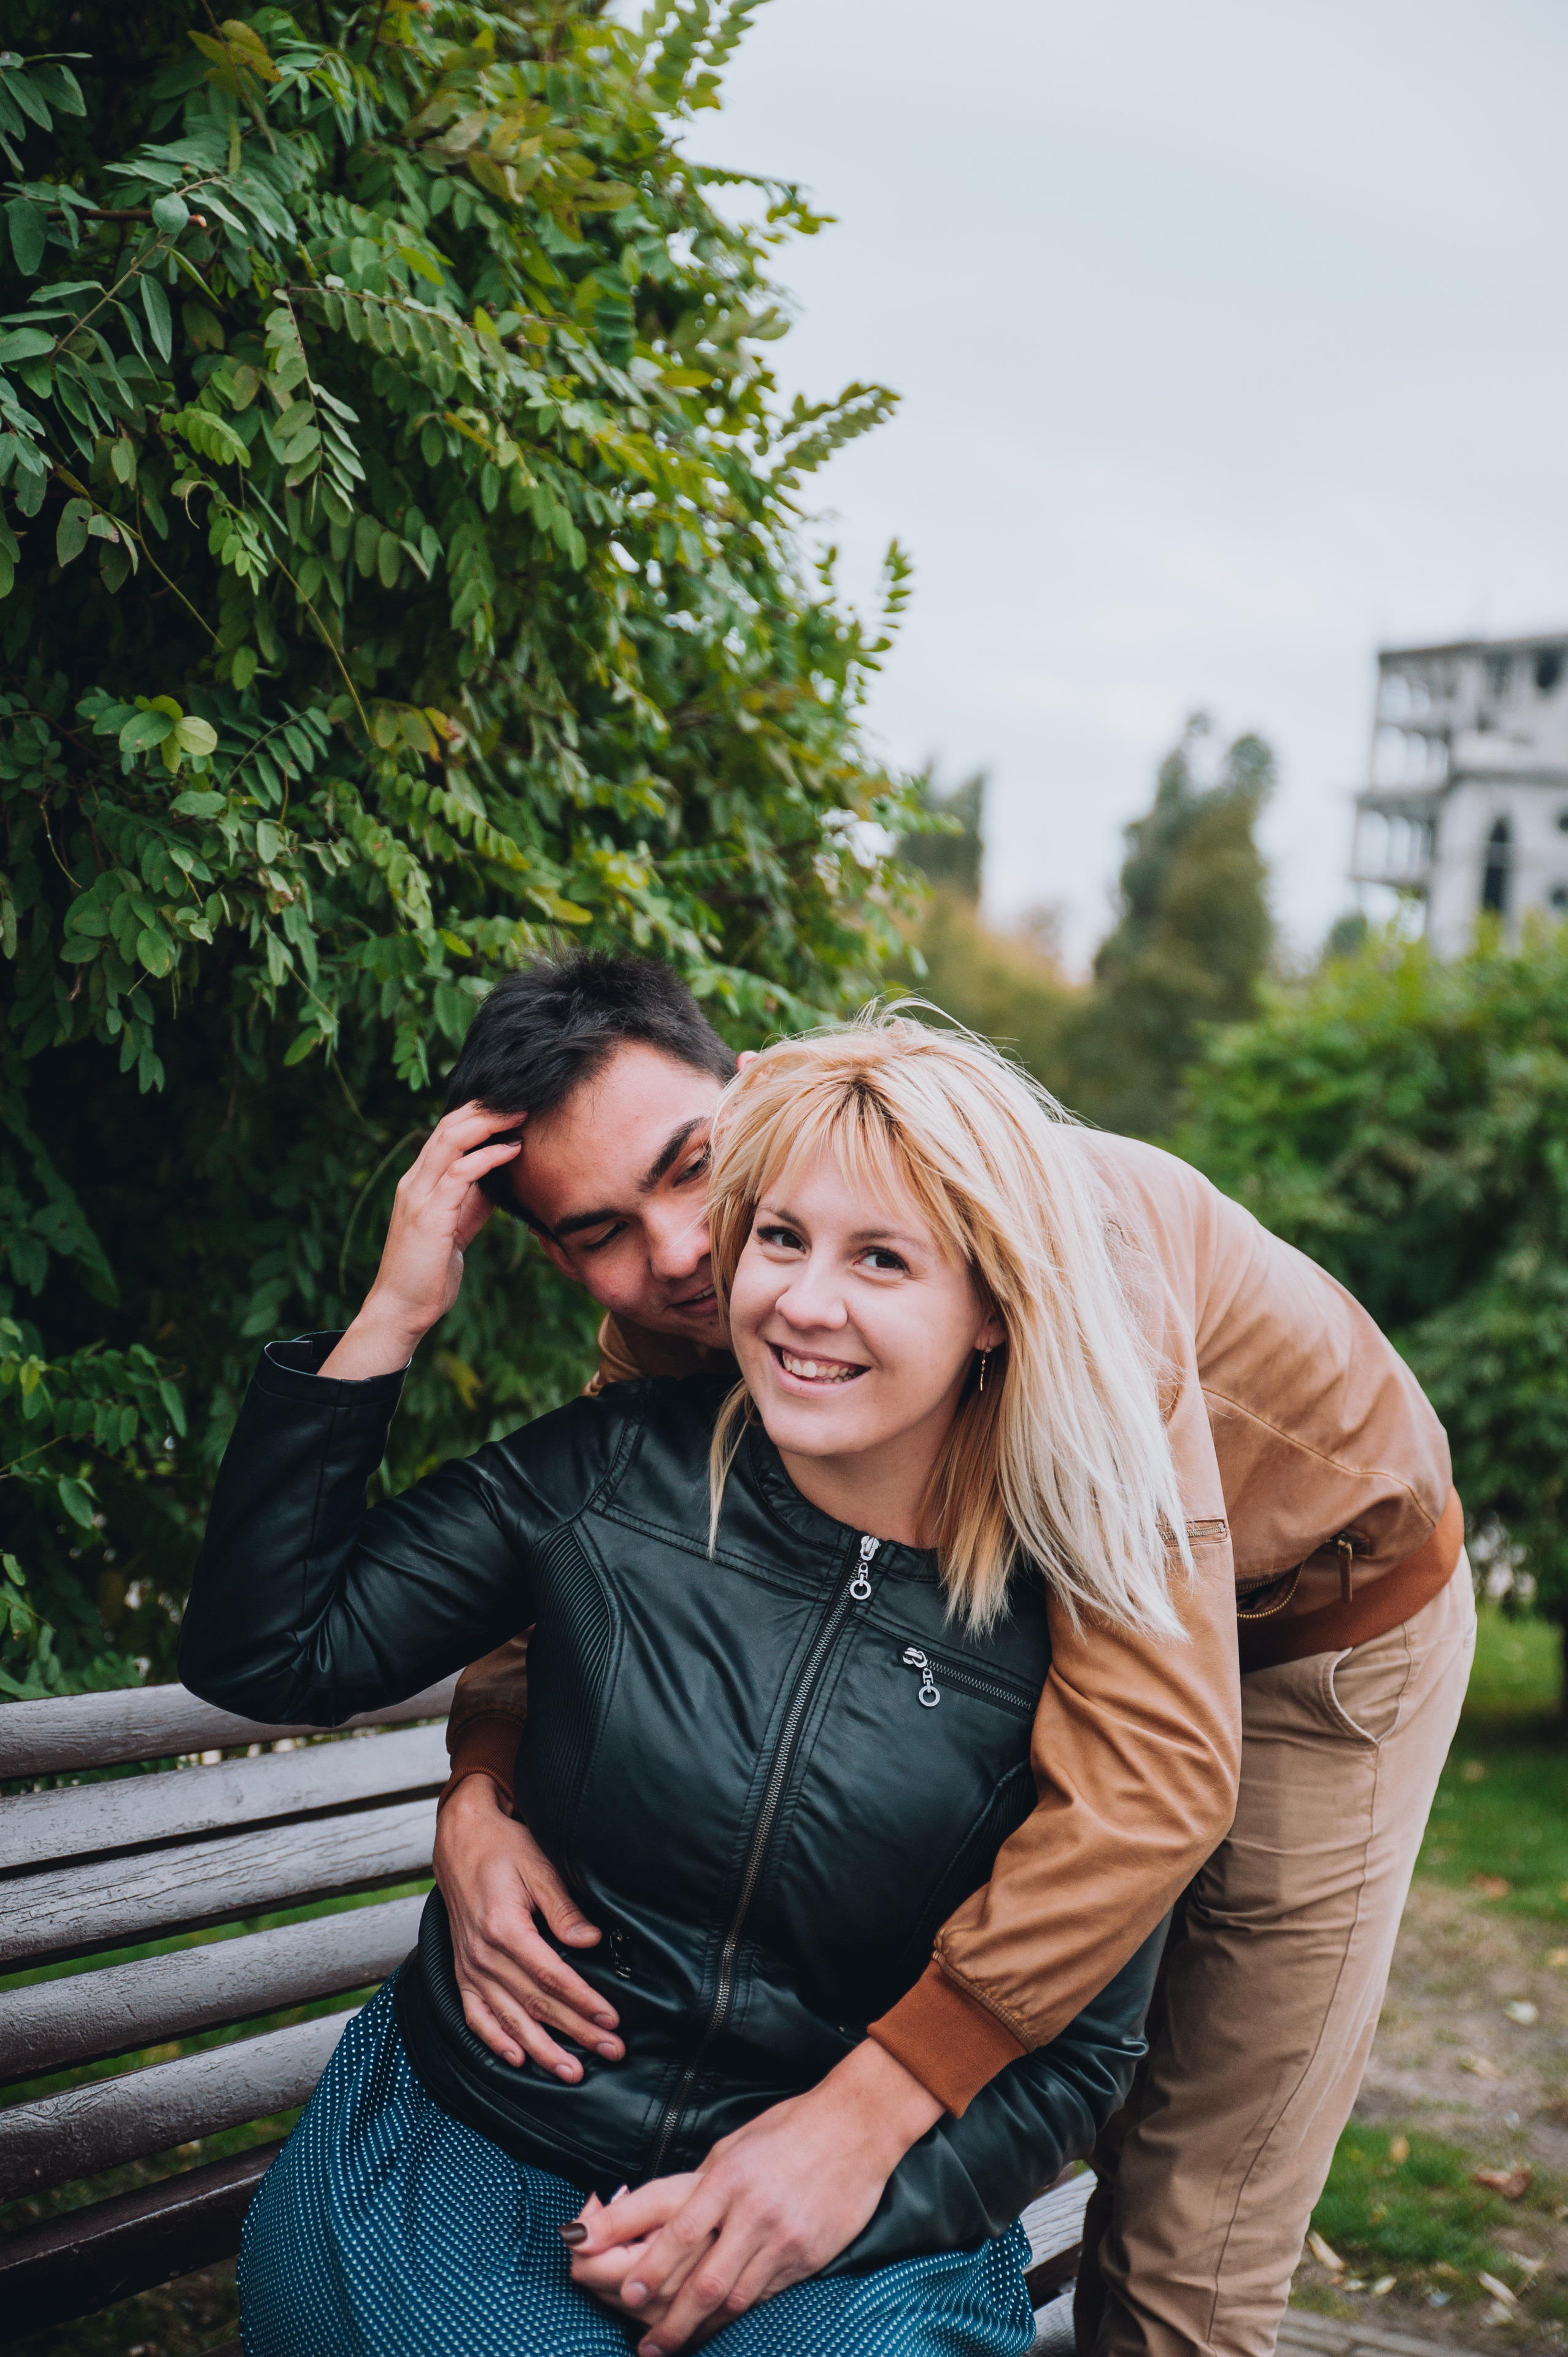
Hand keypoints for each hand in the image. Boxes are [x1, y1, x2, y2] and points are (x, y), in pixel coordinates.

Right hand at [321, 1103, 521, 1377]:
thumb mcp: (455, 1226)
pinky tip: (513, 1150)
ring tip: (521, 1113)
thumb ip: (471, 1199)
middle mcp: (414, 1182)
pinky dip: (489, 1156)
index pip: (445, 1133)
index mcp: (418, 1182)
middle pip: (448, 1126)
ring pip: (451, 1140)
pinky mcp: (430, 1215)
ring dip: (489, 1123)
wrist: (401, 1309)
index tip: (510, 1105)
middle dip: (485, 1108)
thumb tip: (499, 1176)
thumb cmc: (429, 1272)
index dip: (477, 1114)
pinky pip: (460, 1173)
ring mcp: (418, 1196)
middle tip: (521, 1098)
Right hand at [432, 1774, 623, 2078]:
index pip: (552, 1978)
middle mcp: (483, 1955)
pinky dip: (494, 2040)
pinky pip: (476, 2015)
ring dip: (542, 2050)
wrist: (461, 1840)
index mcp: (505, 1929)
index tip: (611, 2020)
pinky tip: (516, 2058)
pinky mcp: (463, 1972)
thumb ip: (563, 1908)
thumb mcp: (539, 1866)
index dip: (584, 2002)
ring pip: (509, 2019)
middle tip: (610, 2052)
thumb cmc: (504, 1849)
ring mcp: (470, 1967)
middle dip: (576, 2032)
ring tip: (571, 2071)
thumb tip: (590, 1941)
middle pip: (536, 2005)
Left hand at [565, 2039, 943, 2353]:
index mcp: (728, 2177)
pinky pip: (766, 2296)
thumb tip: (663, 2219)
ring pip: (735, 2299)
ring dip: (702, 2329)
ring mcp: (784, 2239)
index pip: (681, 2231)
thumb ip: (701, 2185)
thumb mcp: (734, 2146)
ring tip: (675, 2346)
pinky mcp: (807, 2257)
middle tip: (647, 2347)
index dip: (652, 2268)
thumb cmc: (787, 2130)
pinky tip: (719, 2328)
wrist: (854, 2130)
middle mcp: (754, 2212)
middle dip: (671, 2322)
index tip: (627, 2294)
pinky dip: (738, 2316)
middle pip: (706, 2282)